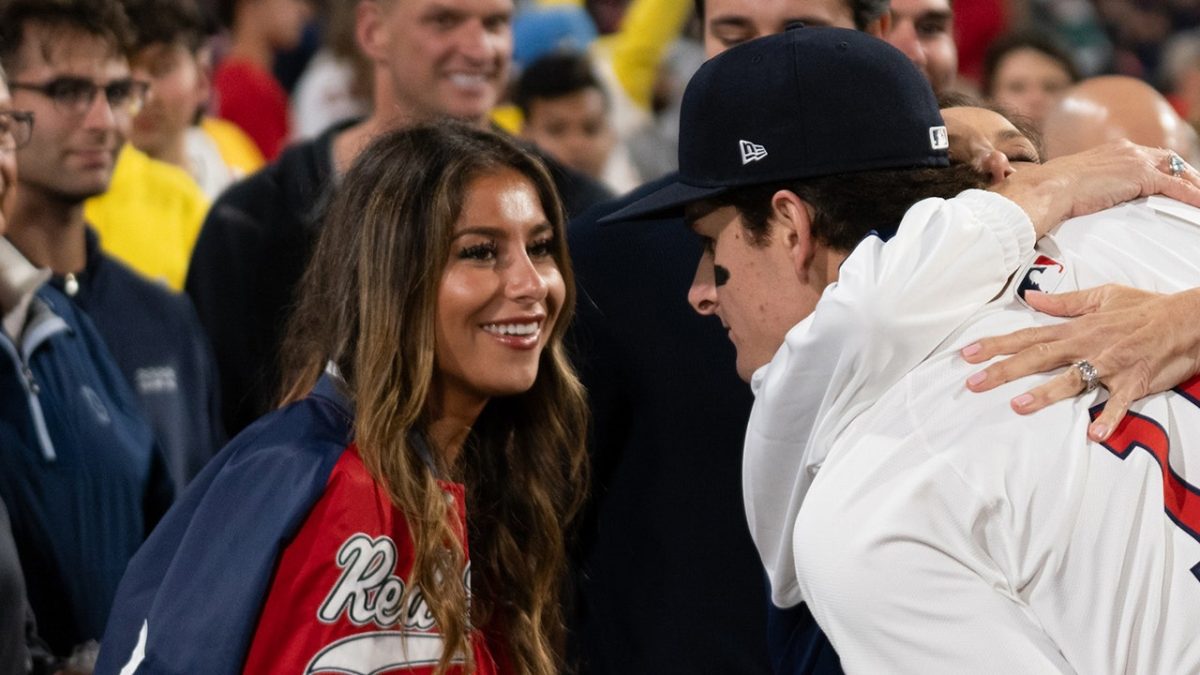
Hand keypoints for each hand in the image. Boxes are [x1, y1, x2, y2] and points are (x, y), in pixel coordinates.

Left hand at [960, 285, 1199, 440]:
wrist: (1188, 319)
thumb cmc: (1145, 309)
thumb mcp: (1102, 297)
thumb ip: (1064, 302)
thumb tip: (1031, 297)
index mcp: (1076, 329)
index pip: (1028, 337)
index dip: (996, 345)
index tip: (967, 355)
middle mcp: (1087, 345)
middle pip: (1038, 358)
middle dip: (1003, 370)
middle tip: (973, 383)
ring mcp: (1110, 364)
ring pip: (1072, 379)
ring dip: (1045, 393)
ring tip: (1019, 405)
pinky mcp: (1135, 381)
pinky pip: (1119, 402)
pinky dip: (1108, 417)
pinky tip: (1094, 433)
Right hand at [993, 142, 1199, 238]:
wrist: (1048, 188)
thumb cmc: (1054, 191)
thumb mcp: (1078, 184)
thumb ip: (1093, 186)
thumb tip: (1091, 199)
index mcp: (1114, 150)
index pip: (1151, 158)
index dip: (1168, 171)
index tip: (1177, 183)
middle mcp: (1127, 150)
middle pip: (1170, 161)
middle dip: (1188, 176)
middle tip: (1198, 191)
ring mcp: (1135, 160)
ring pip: (1177, 171)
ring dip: (1194, 186)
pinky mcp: (1139, 175)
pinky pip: (1175, 186)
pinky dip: (1191, 196)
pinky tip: (1199, 205)